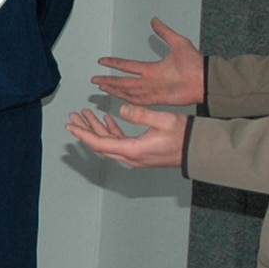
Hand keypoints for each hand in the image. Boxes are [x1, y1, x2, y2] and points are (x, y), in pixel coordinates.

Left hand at [64, 103, 186, 169]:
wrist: (197, 149)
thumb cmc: (183, 135)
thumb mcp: (162, 120)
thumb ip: (140, 115)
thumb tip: (121, 110)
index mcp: (133, 150)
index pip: (100, 143)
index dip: (83, 134)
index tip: (71, 125)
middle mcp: (131, 157)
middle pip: (100, 144)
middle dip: (85, 130)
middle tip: (74, 117)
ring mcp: (135, 157)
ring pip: (109, 143)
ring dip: (97, 129)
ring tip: (87, 114)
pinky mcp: (140, 153)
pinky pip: (120, 143)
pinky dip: (111, 132)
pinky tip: (108, 120)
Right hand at [92, 18, 204, 106]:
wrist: (205, 79)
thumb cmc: (195, 63)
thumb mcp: (178, 42)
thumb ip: (164, 32)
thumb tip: (155, 20)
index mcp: (153, 68)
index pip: (128, 66)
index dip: (115, 63)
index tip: (102, 61)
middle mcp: (150, 80)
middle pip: (124, 80)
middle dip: (109, 80)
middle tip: (95, 79)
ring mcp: (153, 90)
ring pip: (128, 90)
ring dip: (114, 88)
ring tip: (101, 86)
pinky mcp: (158, 99)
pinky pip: (139, 100)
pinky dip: (127, 98)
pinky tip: (117, 96)